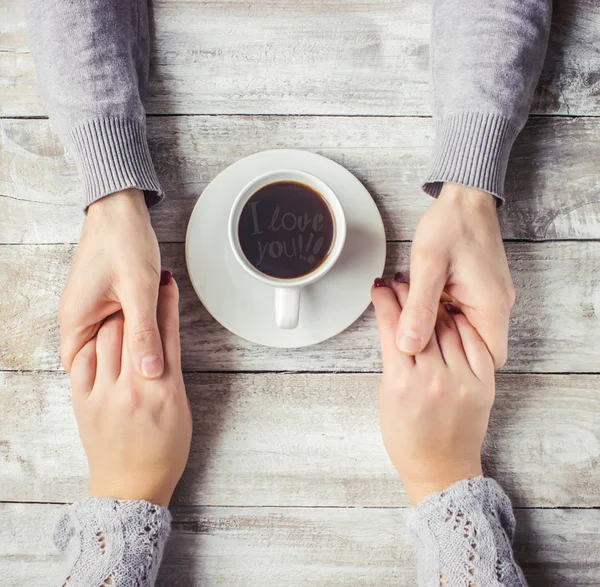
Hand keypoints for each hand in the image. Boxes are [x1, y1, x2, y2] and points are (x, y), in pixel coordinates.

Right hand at [59, 188, 163, 377]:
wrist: (121, 208)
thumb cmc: (124, 242)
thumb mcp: (139, 291)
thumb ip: (144, 333)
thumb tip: (150, 371)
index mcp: (75, 319)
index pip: (80, 367)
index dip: (107, 376)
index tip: (134, 379)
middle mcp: (77, 315)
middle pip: (98, 355)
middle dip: (124, 359)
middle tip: (153, 359)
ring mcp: (90, 306)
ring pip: (111, 339)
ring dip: (133, 339)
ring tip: (156, 337)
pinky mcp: (103, 298)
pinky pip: (118, 322)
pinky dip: (136, 323)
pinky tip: (154, 318)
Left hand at [70, 274, 191, 506]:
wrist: (131, 486)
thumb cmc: (164, 451)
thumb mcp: (180, 410)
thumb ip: (171, 374)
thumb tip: (163, 347)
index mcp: (164, 389)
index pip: (166, 335)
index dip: (168, 304)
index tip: (168, 283)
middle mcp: (133, 387)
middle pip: (133, 330)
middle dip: (139, 304)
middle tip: (142, 289)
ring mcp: (105, 394)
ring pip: (106, 339)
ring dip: (115, 319)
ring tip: (121, 309)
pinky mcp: (83, 402)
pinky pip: (84, 360)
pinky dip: (93, 344)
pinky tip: (99, 339)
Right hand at [372, 278, 494, 504]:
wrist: (441, 469)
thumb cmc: (406, 438)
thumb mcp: (387, 397)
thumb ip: (393, 361)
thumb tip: (397, 327)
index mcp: (402, 382)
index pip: (393, 328)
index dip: (384, 302)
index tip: (379, 288)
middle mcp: (434, 378)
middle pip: (420, 323)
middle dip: (407, 296)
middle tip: (399, 282)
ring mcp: (462, 380)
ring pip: (448, 328)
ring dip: (434, 306)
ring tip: (424, 293)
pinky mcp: (483, 385)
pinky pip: (474, 343)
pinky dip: (463, 325)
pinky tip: (453, 314)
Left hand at [397, 183, 514, 367]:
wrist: (464, 197)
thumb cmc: (450, 225)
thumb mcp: (428, 267)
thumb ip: (418, 308)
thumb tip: (408, 345)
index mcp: (491, 306)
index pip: (490, 358)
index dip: (461, 364)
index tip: (432, 356)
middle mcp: (497, 306)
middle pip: (475, 347)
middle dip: (443, 345)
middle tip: (412, 333)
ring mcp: (489, 298)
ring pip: (465, 330)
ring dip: (439, 327)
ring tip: (411, 314)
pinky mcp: (479, 290)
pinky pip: (462, 313)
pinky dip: (441, 313)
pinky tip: (419, 301)